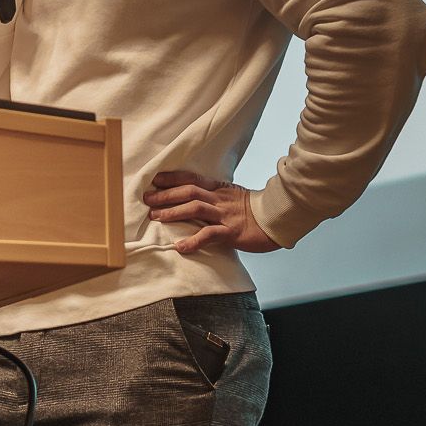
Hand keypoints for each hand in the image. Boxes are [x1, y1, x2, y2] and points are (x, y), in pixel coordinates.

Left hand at [143, 169, 280, 256]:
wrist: (278, 219)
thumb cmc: (254, 211)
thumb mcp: (233, 197)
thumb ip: (215, 197)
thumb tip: (194, 199)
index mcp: (219, 189)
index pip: (192, 179)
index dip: (173, 178)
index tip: (155, 179)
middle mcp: (220, 199)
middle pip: (189, 192)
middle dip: (166, 195)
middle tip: (147, 199)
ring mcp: (225, 215)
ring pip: (195, 209)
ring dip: (173, 212)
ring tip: (156, 217)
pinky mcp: (232, 232)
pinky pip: (210, 235)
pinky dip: (193, 240)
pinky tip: (180, 246)